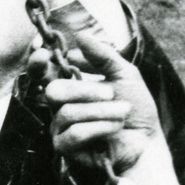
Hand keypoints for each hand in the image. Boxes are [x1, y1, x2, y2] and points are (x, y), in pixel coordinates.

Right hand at [45, 65, 184, 184]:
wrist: (146, 141)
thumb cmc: (135, 109)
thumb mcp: (124, 74)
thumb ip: (103, 55)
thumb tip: (80, 35)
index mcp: (71, 86)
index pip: (44, 72)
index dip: (38, 62)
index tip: (42, 52)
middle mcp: (60, 106)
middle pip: (54, 90)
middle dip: (85, 89)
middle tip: (111, 93)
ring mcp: (60, 128)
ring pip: (68, 112)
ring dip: (101, 110)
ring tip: (123, 112)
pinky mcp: (66, 149)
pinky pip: (74, 133)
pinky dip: (99, 127)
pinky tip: (115, 127)